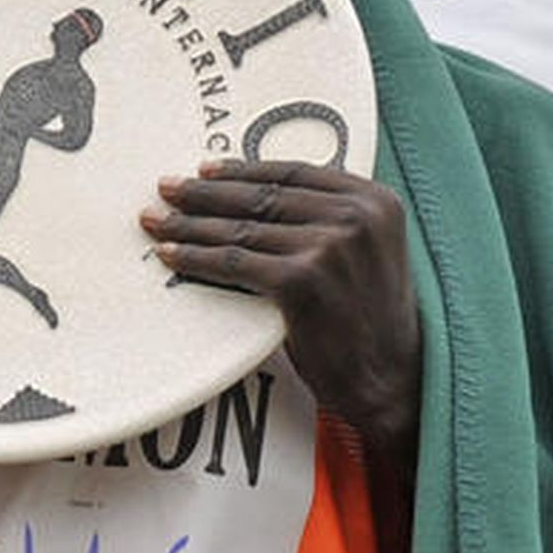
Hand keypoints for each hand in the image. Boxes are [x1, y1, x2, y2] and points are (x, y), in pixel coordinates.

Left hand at [139, 159, 420, 452]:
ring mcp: (328, 247)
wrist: (394, 382)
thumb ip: (333, 218)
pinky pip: (233, 262)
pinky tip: (171, 254)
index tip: (206, 170)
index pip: (293, 171)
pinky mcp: (301, 281)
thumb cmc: (372, 321)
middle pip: (261, 196)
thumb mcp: (370, 252)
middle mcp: (354, 216)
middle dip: (206, 192)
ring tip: (157, 220)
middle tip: (168, 189)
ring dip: (190, 224)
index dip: (243, 170)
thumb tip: (262, 196)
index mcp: (374, 200)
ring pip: (241, 228)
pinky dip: (196, 257)